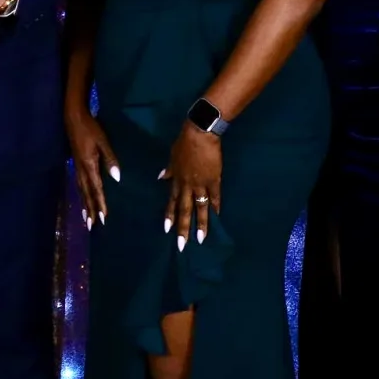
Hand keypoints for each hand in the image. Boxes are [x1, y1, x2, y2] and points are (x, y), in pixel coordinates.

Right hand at [65, 104, 119, 230]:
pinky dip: (81, 195)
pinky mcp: (76, 163)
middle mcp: (81, 169)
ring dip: (84, 205)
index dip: (100, 204)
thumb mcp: (103, 141)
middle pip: (86, 193)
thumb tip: (117, 178)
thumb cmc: (91, 128)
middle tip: (92, 226)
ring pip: (81, 190)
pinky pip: (78, 184)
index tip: (103, 218)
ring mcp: (77, 167)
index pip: (96, 189)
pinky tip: (82, 198)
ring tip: (86, 219)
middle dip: (90, 209)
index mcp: (89, 165)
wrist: (73, 118)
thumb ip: (110, 159)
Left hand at [163, 122, 221, 250]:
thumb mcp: (172, 156)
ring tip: (201, 240)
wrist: (199, 133)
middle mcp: (187, 185)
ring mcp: (201, 184)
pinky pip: (215, 197)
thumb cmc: (184, 142)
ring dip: (201, 224)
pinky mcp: (214, 180)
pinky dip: (216, 207)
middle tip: (182, 245)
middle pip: (184, 209)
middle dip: (183, 228)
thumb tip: (161, 178)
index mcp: (176, 179)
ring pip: (200, 208)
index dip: (170, 215)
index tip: (167, 230)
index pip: (172, 201)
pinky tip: (217, 218)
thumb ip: (168, 169)